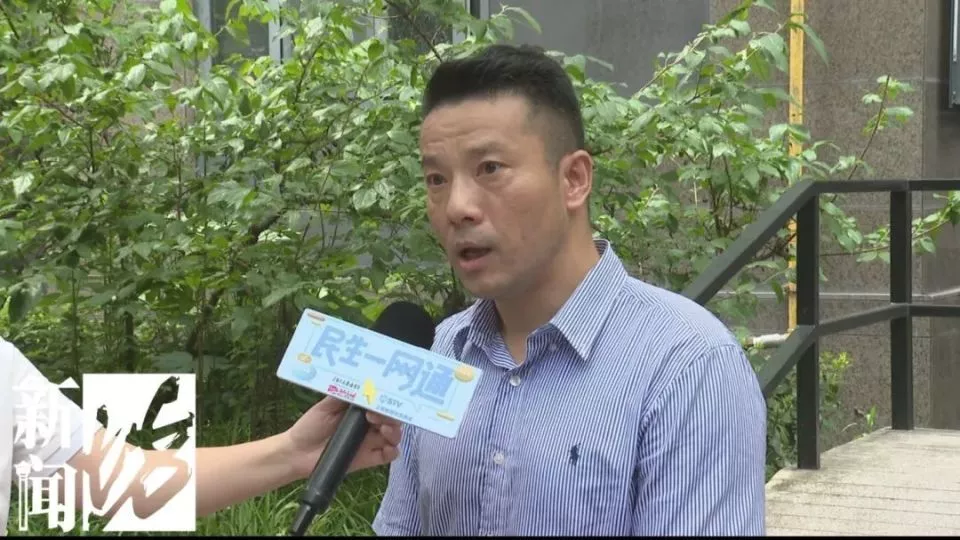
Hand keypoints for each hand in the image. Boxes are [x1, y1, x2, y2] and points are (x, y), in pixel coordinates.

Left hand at [283, 397, 402, 479]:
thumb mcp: (325, 406)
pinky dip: (392, 451)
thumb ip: (343, 396)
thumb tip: (360, 383)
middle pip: (392, 418)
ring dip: (394, 432)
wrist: (297, 452)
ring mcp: (370, 442)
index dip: (385, 400)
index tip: (378, 399)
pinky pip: (388, 455)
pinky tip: (387, 447)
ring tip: (383, 430)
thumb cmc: (310, 426)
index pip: (381, 403)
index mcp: (360, 410)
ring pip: (393, 436)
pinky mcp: (369, 459)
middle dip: (391, 416)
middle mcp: (368, 425)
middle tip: (375, 416)